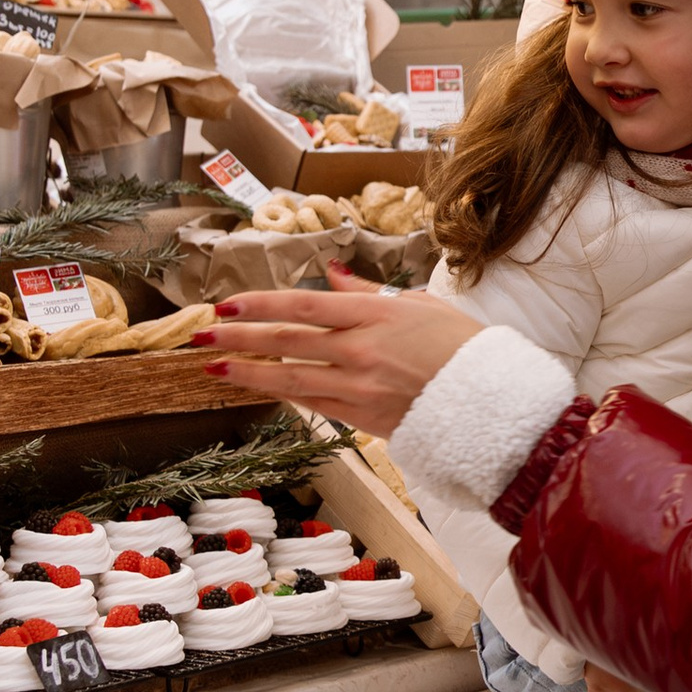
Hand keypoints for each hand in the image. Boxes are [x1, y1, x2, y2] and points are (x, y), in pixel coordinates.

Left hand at [195, 276, 477, 433]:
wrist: (491, 400)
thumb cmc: (460, 346)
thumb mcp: (418, 304)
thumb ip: (367, 291)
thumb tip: (329, 273)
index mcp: (374, 315)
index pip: (303, 305)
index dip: (259, 304)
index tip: (226, 303)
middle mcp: (360, 350)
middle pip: (286, 341)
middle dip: (238, 337)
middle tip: (200, 333)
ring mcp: (359, 387)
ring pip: (290, 377)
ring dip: (247, 373)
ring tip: (213, 367)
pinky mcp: (362, 418)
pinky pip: (313, 404)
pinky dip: (284, 394)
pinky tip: (259, 388)